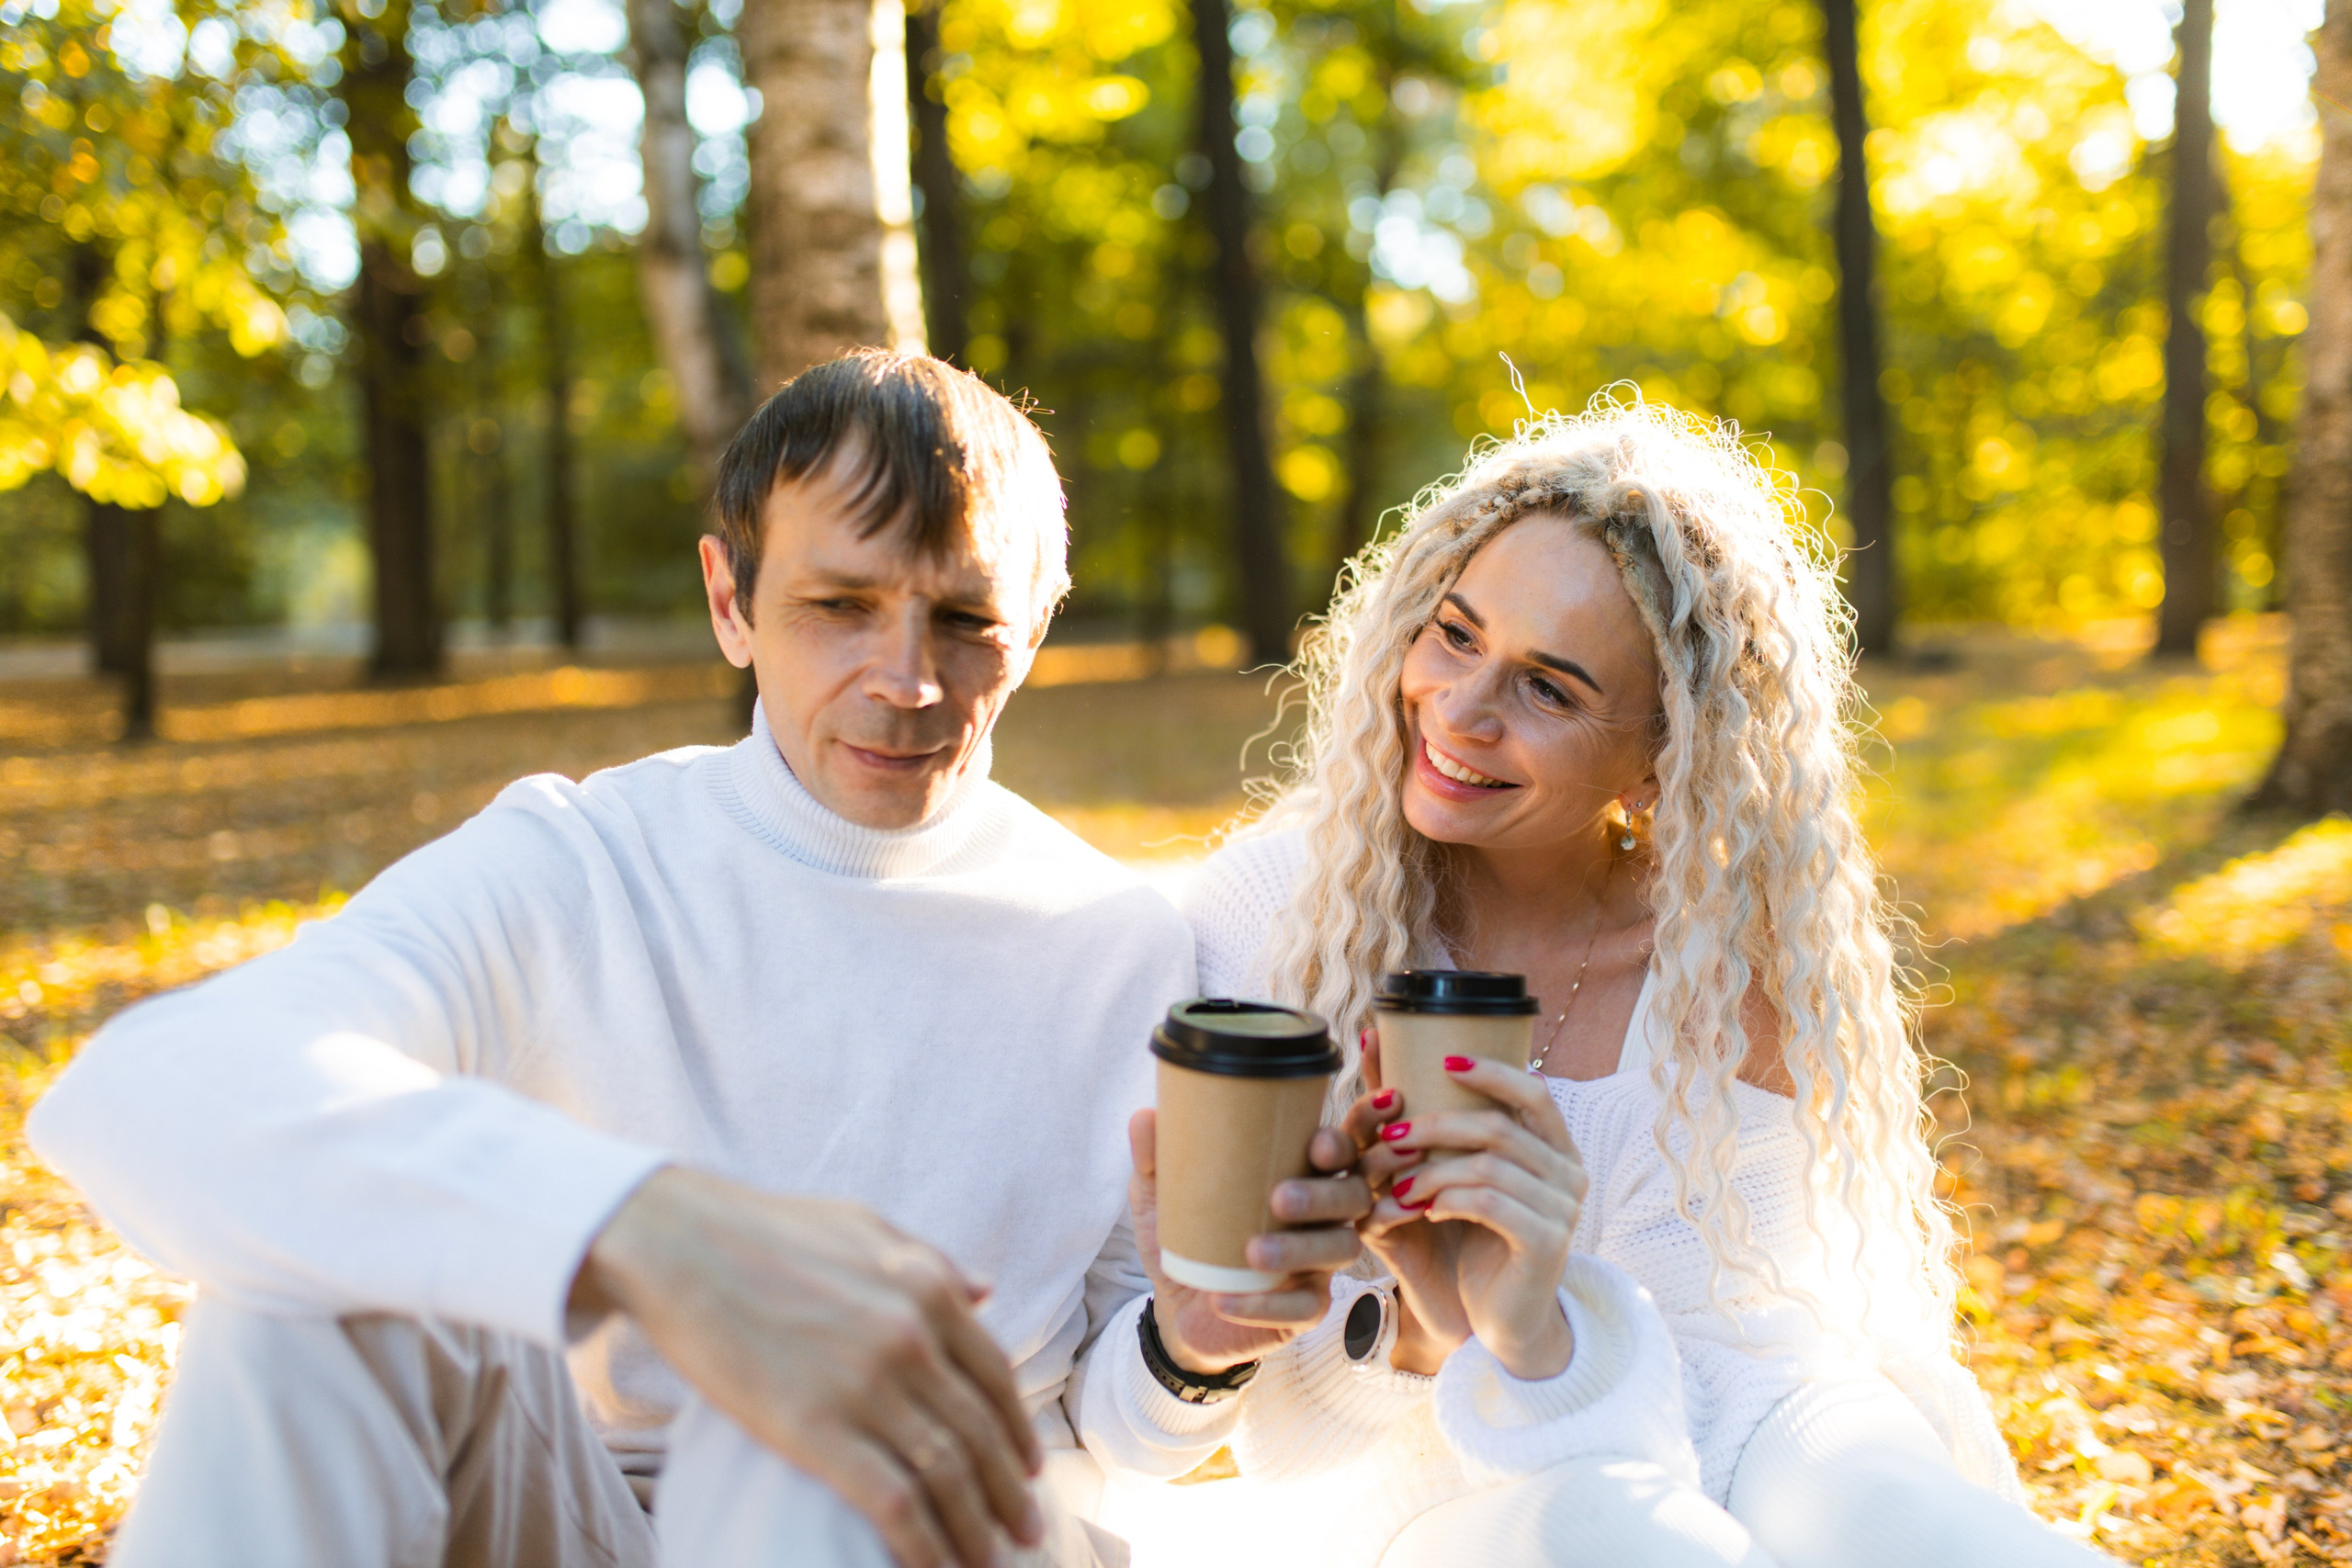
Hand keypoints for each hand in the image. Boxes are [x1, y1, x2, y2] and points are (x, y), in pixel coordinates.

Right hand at [576, 1167, 1042, 1567]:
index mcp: (927, 1288)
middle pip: (980, 1434)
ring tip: (987, 1560)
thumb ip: (931, 1261)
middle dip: (1008, 1493)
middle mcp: (910, 1338)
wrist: (676, 1243)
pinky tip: (935, 1567)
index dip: (1016, 1432)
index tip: (1026, 1470)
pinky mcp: (816, 1429)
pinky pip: (894, 1503)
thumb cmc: (764, 1231)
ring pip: (947, 1476)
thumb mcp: (864, 1227)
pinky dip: (925, 1545)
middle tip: (1026, 1531)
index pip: (995, 1378)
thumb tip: (985, 1291)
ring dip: (975, 1528)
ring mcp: (866, 1385)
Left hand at [1126, 1106, 1376, 1373]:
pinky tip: (1225, 1301)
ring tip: (1252, 1252)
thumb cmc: (1187, 1237)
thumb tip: (1144, 1116)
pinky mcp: (1305, 1310)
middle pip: (1353, 1198)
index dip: (1340, 1146)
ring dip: (1300, 1248)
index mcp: (1297, 1176)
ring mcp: (1318, 1265)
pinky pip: (1304, 1307)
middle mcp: (1320, 1217)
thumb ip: (1156, 1160)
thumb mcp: (1163, 1198)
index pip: (1340, 1154)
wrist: (1177, 1306)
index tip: (1317, 1145)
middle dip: (1324, 1196)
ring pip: (1340, 1249)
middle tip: (1279, 1198)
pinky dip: (1266, 1304)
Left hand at [1356, 1042, 1586, 1379]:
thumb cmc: (1476, 1243)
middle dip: (1437, 1125)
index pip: (1534, 1093)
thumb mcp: (1458, 1180)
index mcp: (1555, 1150)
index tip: (1444, 1063)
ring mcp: (1563, 1211)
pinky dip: (1449, 1200)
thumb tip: (1376, 1046)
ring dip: (1433, 1171)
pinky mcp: (1546, 1244)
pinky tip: (1426, 1211)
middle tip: (1391, 1137)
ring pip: (1489, 1166)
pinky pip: (1491, 1203)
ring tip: (1400, 1186)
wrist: (1501, 1322)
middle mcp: (1569, 1175)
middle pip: (1500, 1127)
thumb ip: (1435, 1125)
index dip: (1492, 1073)